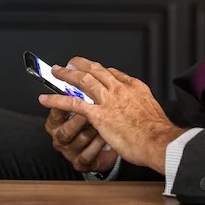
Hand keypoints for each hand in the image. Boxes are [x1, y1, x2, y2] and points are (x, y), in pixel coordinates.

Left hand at [38, 57, 186, 173]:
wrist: (158, 141)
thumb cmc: (157, 131)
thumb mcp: (152, 110)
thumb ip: (138, 106)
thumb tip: (134, 111)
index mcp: (134, 87)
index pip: (113, 73)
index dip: (100, 70)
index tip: (93, 70)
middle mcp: (119, 89)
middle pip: (96, 69)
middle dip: (81, 64)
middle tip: (70, 63)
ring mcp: (107, 100)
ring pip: (82, 80)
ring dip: (66, 75)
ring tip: (56, 72)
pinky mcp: (97, 114)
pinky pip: (72, 103)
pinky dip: (56, 100)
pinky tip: (46, 99)